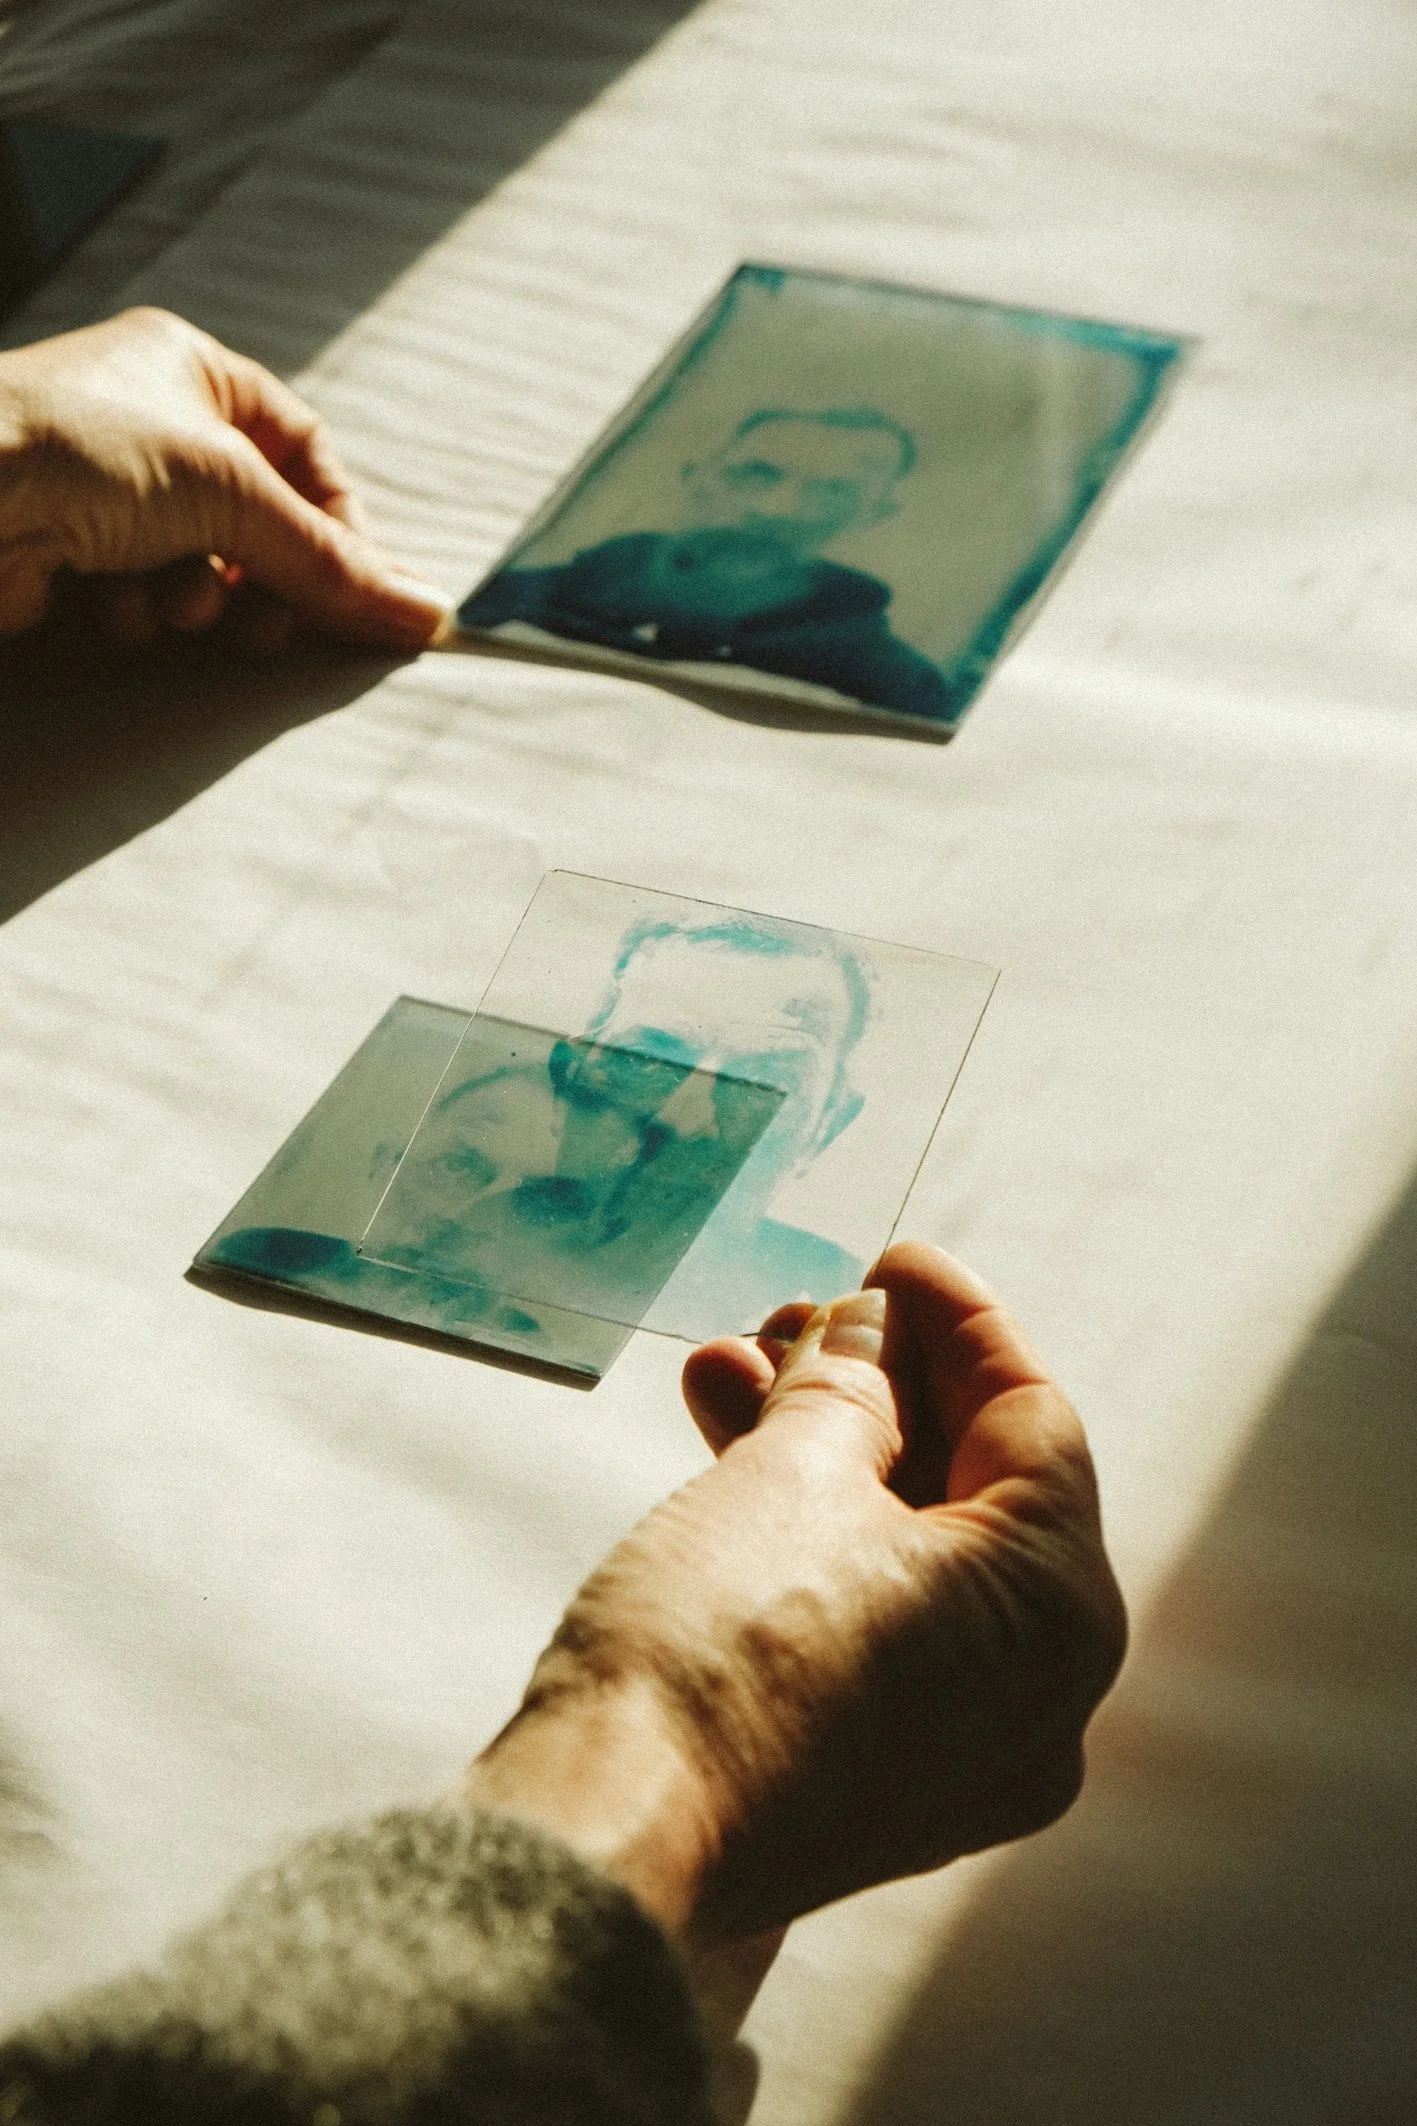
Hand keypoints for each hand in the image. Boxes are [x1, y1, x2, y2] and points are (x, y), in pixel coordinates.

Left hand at [0, 307, 448, 650]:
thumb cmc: (76, 450)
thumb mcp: (231, 492)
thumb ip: (332, 562)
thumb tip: (427, 611)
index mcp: (192, 370)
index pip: (304, 451)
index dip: (337, 524)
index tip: (354, 591)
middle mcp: (149, 423)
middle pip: (256, 523)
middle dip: (261, 578)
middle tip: (267, 621)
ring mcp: (103, 489)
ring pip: (199, 570)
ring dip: (193, 598)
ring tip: (165, 597)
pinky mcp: (64, 552)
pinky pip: (137, 599)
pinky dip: (131, 611)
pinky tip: (96, 598)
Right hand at [460, 1243, 1126, 1949]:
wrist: (602, 1834)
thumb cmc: (711, 1650)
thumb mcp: (792, 1469)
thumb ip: (852, 1380)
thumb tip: (873, 1324)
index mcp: (1057, 1615)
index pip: (1029, 1418)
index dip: (955, 1320)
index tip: (893, 1259)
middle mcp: (1037, 1696)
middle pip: (966, 1484)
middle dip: (872, 1380)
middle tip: (799, 1312)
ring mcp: (959, 1744)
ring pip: (904, 1547)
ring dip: (821, 1444)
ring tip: (731, 1361)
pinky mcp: (877, 1769)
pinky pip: (869, 1613)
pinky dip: (810, 1531)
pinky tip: (727, 1442)